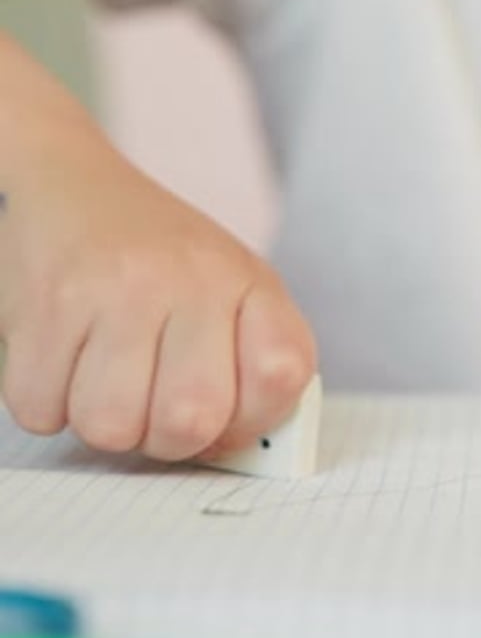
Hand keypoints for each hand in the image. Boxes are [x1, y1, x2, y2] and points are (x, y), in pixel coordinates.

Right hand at [0, 81, 315, 461]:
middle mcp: (187, 278)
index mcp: (246, 281)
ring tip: (103, 375)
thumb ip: (249, 367)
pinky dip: (47, 401)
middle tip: (151, 402)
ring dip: (101, 420)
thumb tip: (233, 450)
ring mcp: (115, 288)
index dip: (250, 417)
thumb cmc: (158, 259)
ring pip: (109, 427)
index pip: (281, 376)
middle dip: (163, 438)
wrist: (74, 187)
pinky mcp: (47, 302)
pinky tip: (64, 359)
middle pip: (187, 423)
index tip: (223, 408)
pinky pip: (41, 410)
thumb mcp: (229, 290)